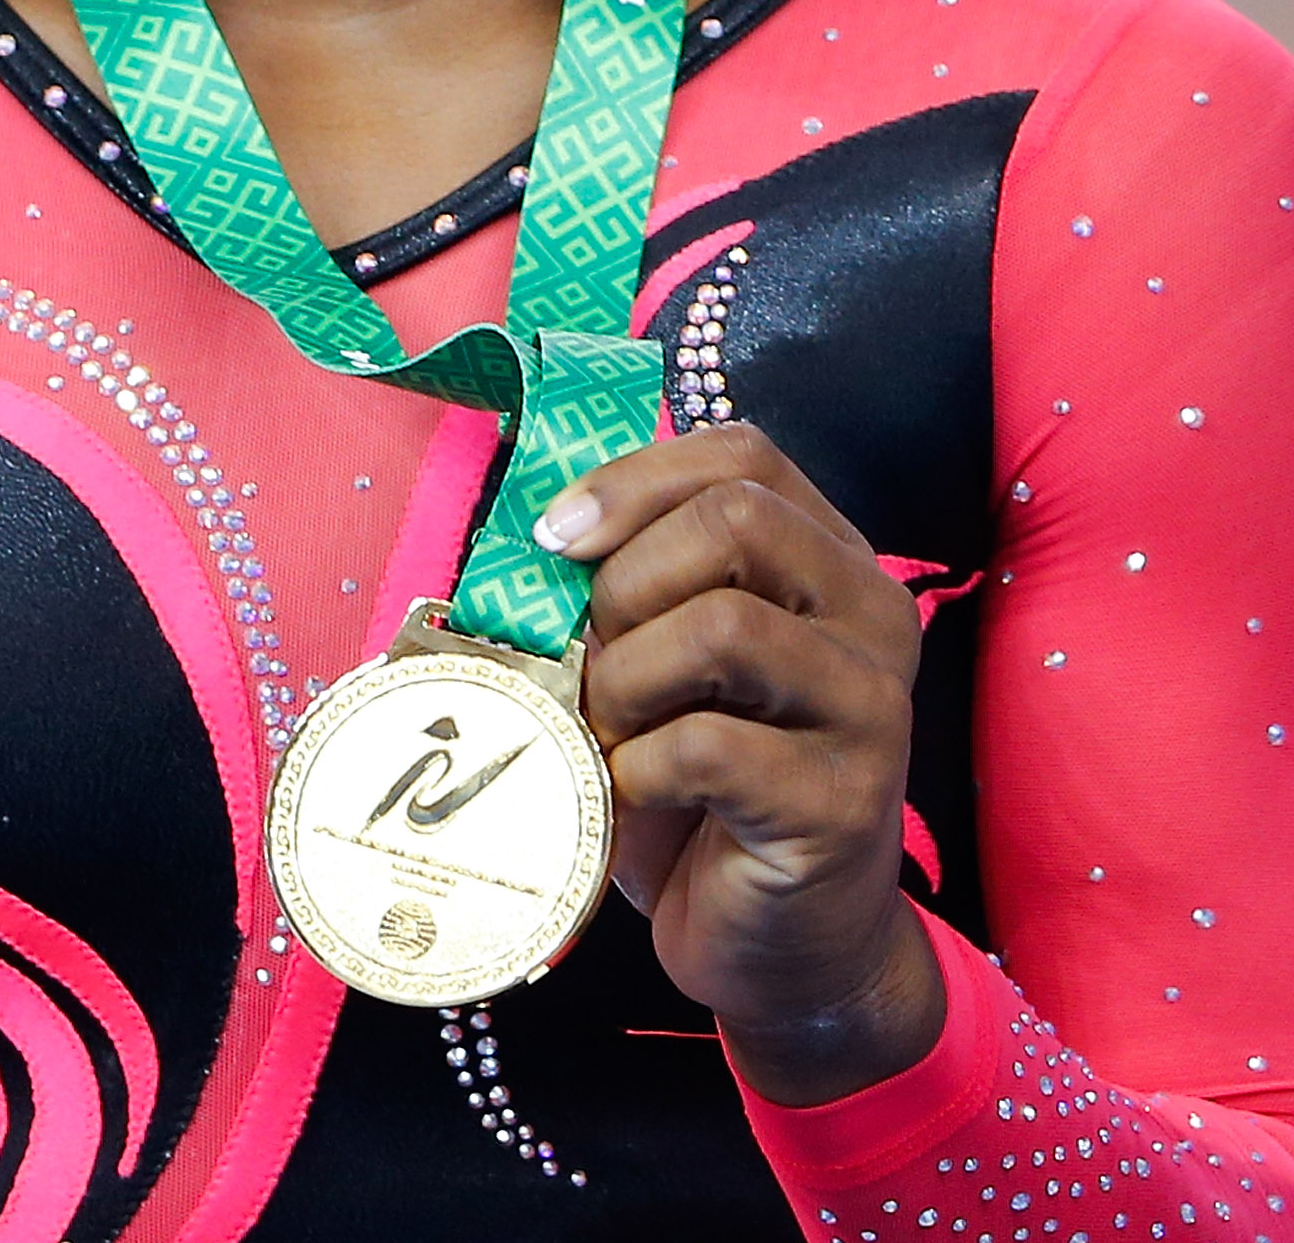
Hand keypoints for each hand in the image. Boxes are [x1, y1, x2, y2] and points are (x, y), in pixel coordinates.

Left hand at [535, 421, 942, 1104]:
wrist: (787, 949)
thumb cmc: (709, 792)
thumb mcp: (671, 663)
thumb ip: (636, 586)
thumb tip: (534, 540)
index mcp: (828, 558)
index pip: (740, 455)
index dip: (633, 480)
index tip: (553, 538)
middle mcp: (869, 613)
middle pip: (735, 519)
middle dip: (625, 581)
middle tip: (591, 655)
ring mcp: (870, 706)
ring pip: (722, 624)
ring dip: (626, 678)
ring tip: (609, 730)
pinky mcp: (844, 800)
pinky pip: (708, 746)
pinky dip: (637, 767)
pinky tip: (629, 794)